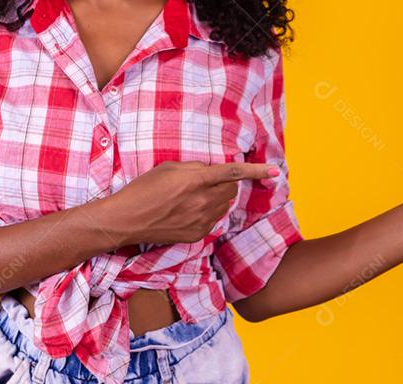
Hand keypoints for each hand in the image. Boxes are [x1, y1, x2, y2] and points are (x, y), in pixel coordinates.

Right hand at [111, 160, 278, 245]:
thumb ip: (195, 168)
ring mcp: (201, 221)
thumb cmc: (144, 189)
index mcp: (196, 180)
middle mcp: (202, 202)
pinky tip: (188, 211)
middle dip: (228, 183)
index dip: (257, 171)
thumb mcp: (169, 168)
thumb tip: (212, 170)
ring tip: (194, 197)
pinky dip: (208, 212)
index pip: (234, 173)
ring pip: (225, 206)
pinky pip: (213, 220)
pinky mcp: (197, 235)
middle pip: (232, 190)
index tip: (275, 171)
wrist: (127, 220)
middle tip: (208, 181)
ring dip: (219, 198)